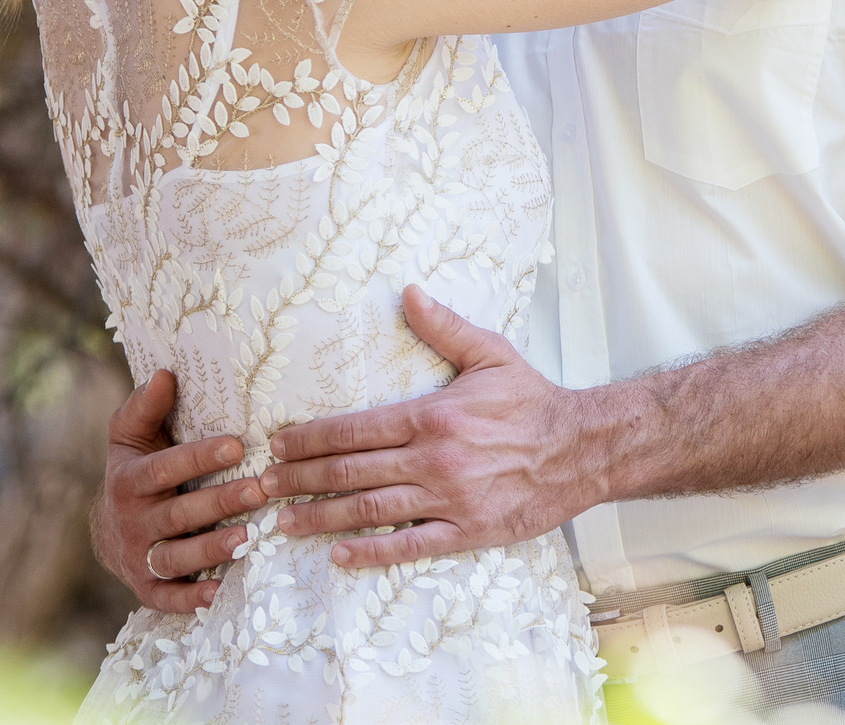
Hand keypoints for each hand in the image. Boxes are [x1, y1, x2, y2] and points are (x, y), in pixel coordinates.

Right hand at [92, 368, 266, 611]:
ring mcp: (140, 558)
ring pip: (176, 557)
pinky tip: (222, 591)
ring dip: (211, 550)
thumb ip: (145, 406)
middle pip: (179, 514)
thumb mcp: (130, 435)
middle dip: (219, 502)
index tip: (236, 445)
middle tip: (259, 489)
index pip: (164, 469)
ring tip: (248, 538)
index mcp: (129, 481)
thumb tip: (165, 374)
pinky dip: (192, 599)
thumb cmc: (134, 470)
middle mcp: (133, 522)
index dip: (198, 458)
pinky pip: (169, 597)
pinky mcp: (147, 588)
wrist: (109, 529)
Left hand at [257, 286, 603, 568]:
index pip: (354, 429)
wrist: (582, 448)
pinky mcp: (467, 532)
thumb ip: (444, 327)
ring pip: (369, 511)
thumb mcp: (490, 353)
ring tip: (283, 522)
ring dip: (320, 517)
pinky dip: (370, 552)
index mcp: (431, 416)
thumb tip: (407, 291)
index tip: (277, 444)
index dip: (309, 438)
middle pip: (350, 472)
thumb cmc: (533, 400)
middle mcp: (433, 460)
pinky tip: (339, 554)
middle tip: (262, 486)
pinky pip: (409, 546)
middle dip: (300, 479)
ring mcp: (447, 500)